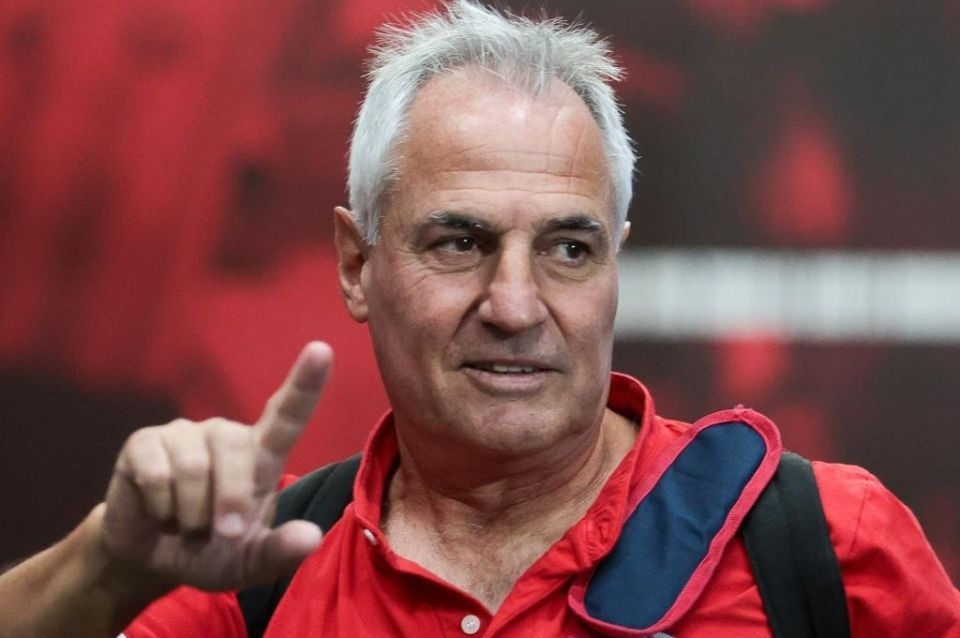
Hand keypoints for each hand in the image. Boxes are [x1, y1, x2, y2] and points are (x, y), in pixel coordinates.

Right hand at [99, 342, 331, 592]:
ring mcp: (184, 434)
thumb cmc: (211, 552)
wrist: (150, 558)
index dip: (304, 383)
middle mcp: (226, 434)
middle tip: (222, 535)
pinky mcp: (144, 442)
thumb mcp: (250, 564)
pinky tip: (158, 510)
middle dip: (229, 503)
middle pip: (236, 454)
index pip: (287, 414)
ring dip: (191, 513)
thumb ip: (280, 552)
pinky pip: (157, 474)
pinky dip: (160, 507)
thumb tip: (310, 537)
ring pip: (194, 469)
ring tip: (187, 522)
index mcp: (261, 456)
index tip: (322, 349)